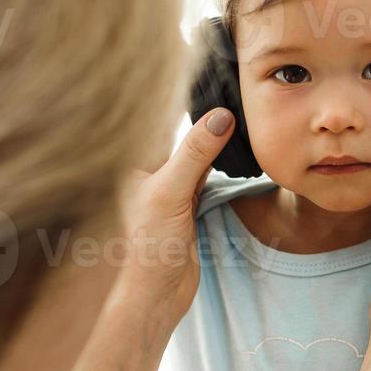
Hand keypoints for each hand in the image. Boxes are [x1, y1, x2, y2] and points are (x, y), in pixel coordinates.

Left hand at [110, 108, 234, 327]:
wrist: (159, 291)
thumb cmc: (150, 246)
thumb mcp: (171, 192)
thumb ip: (195, 153)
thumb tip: (221, 116)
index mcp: (132, 161)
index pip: (159, 116)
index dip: (185, 97)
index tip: (213, 79)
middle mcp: (148, 169)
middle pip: (179, 132)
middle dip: (203, 117)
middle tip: (232, 95)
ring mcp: (168, 185)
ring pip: (195, 151)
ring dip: (214, 140)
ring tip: (237, 117)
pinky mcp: (187, 201)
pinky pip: (205, 171)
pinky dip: (219, 162)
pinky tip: (233, 150)